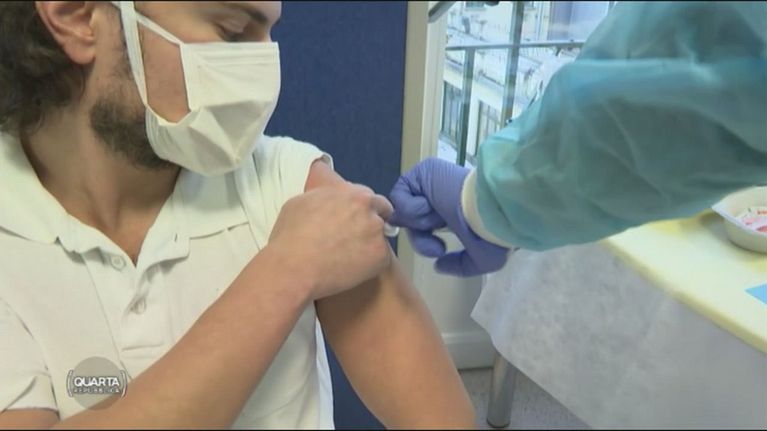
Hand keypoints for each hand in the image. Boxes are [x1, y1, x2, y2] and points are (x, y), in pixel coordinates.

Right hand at [267, 182, 393, 299]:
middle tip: (357, 236)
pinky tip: (351, 268)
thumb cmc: (291, 237)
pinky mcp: (381, 256)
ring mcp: (377, 232)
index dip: (361, 208)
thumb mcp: (301, 202)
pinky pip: (381, 258)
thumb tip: (328, 199)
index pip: (368, 196)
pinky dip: (370, 263)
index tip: (356, 217)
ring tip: (349, 256)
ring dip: (371, 242)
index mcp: (351, 193)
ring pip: (381, 236)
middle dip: (372, 221)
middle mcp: (368, 209)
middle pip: (382, 211)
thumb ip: (324, 197)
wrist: (294, 269)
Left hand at [388, 158, 508, 276]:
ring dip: (420, 222)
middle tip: (438, 245)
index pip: (424, 226)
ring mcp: (432, 181)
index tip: (438, 248)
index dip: (424, 239)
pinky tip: (432, 207)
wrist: (493, 209)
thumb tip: (438, 265)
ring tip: (439, 220)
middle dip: (421, 237)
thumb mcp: (482, 259)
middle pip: (411, 221)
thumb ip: (459, 265)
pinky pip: (400, 194)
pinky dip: (412, 208)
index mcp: (453, 211)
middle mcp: (441, 195)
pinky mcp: (424, 170)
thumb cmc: (492, 233)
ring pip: (405, 209)